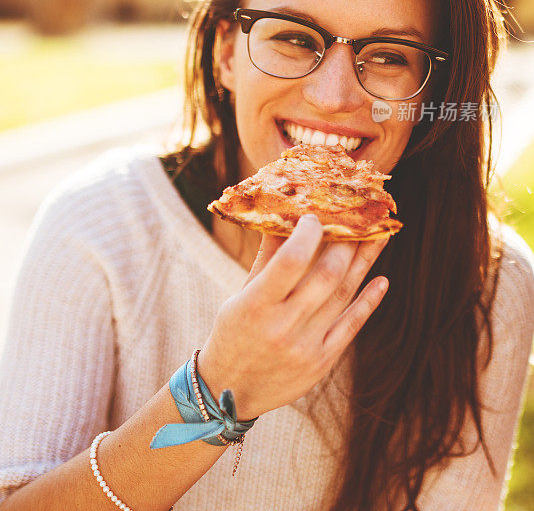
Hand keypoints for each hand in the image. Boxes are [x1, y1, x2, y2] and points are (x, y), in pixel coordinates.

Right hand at [198, 215, 388, 419]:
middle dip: (346, 242)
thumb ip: (267, 259)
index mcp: (256, 305)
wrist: (229, 393)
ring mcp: (305, 346)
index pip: (291, 260)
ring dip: (364, 263)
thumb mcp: (240, 296)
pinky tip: (381, 280)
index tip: (315, 217)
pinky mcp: (321, 363)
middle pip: (326, 275)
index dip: (309, 233)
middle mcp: (283, 326)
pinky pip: (351, 326)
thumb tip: (286, 218)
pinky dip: (369, 302)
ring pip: (343, 295)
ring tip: (379, 237)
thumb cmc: (232, 334)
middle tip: (357, 219)